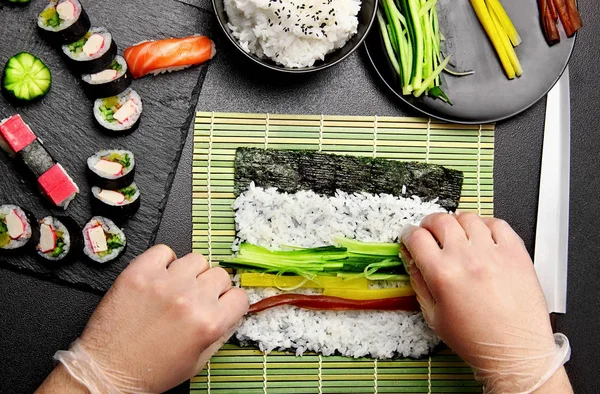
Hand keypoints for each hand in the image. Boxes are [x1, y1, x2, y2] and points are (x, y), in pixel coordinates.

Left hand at [76, 245, 248, 392]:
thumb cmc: (150, 371)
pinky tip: (158, 278)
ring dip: (189, 273)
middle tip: (194, 300)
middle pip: (220, 274)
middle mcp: (189, 300)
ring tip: (174, 289)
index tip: (221, 304)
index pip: (239, 296)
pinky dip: (164, 261)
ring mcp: (164, 283)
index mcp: (209, 323)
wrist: (108, 372)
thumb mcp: (198, 361)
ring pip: (196, 259)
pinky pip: (164, 251)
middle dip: (210, 288)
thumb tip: (229, 309)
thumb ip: (220, 332)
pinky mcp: (139, 273)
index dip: (230, 302)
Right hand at [401, 212, 570, 392]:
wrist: (515, 352)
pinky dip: (485, 224)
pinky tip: (482, 237)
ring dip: (457, 222)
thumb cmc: (476, 340)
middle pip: (440, 220)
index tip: (410, 238)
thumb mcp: (434, 316)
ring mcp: (493, 253)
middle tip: (430, 233)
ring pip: (468, 217)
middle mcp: (467, 258)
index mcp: (442, 274)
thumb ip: (418, 282)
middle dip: (429, 224)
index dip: (408, 235)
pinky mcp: (516, 253)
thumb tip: (410, 258)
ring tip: (457, 234)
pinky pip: (498, 223)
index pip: (417, 237)